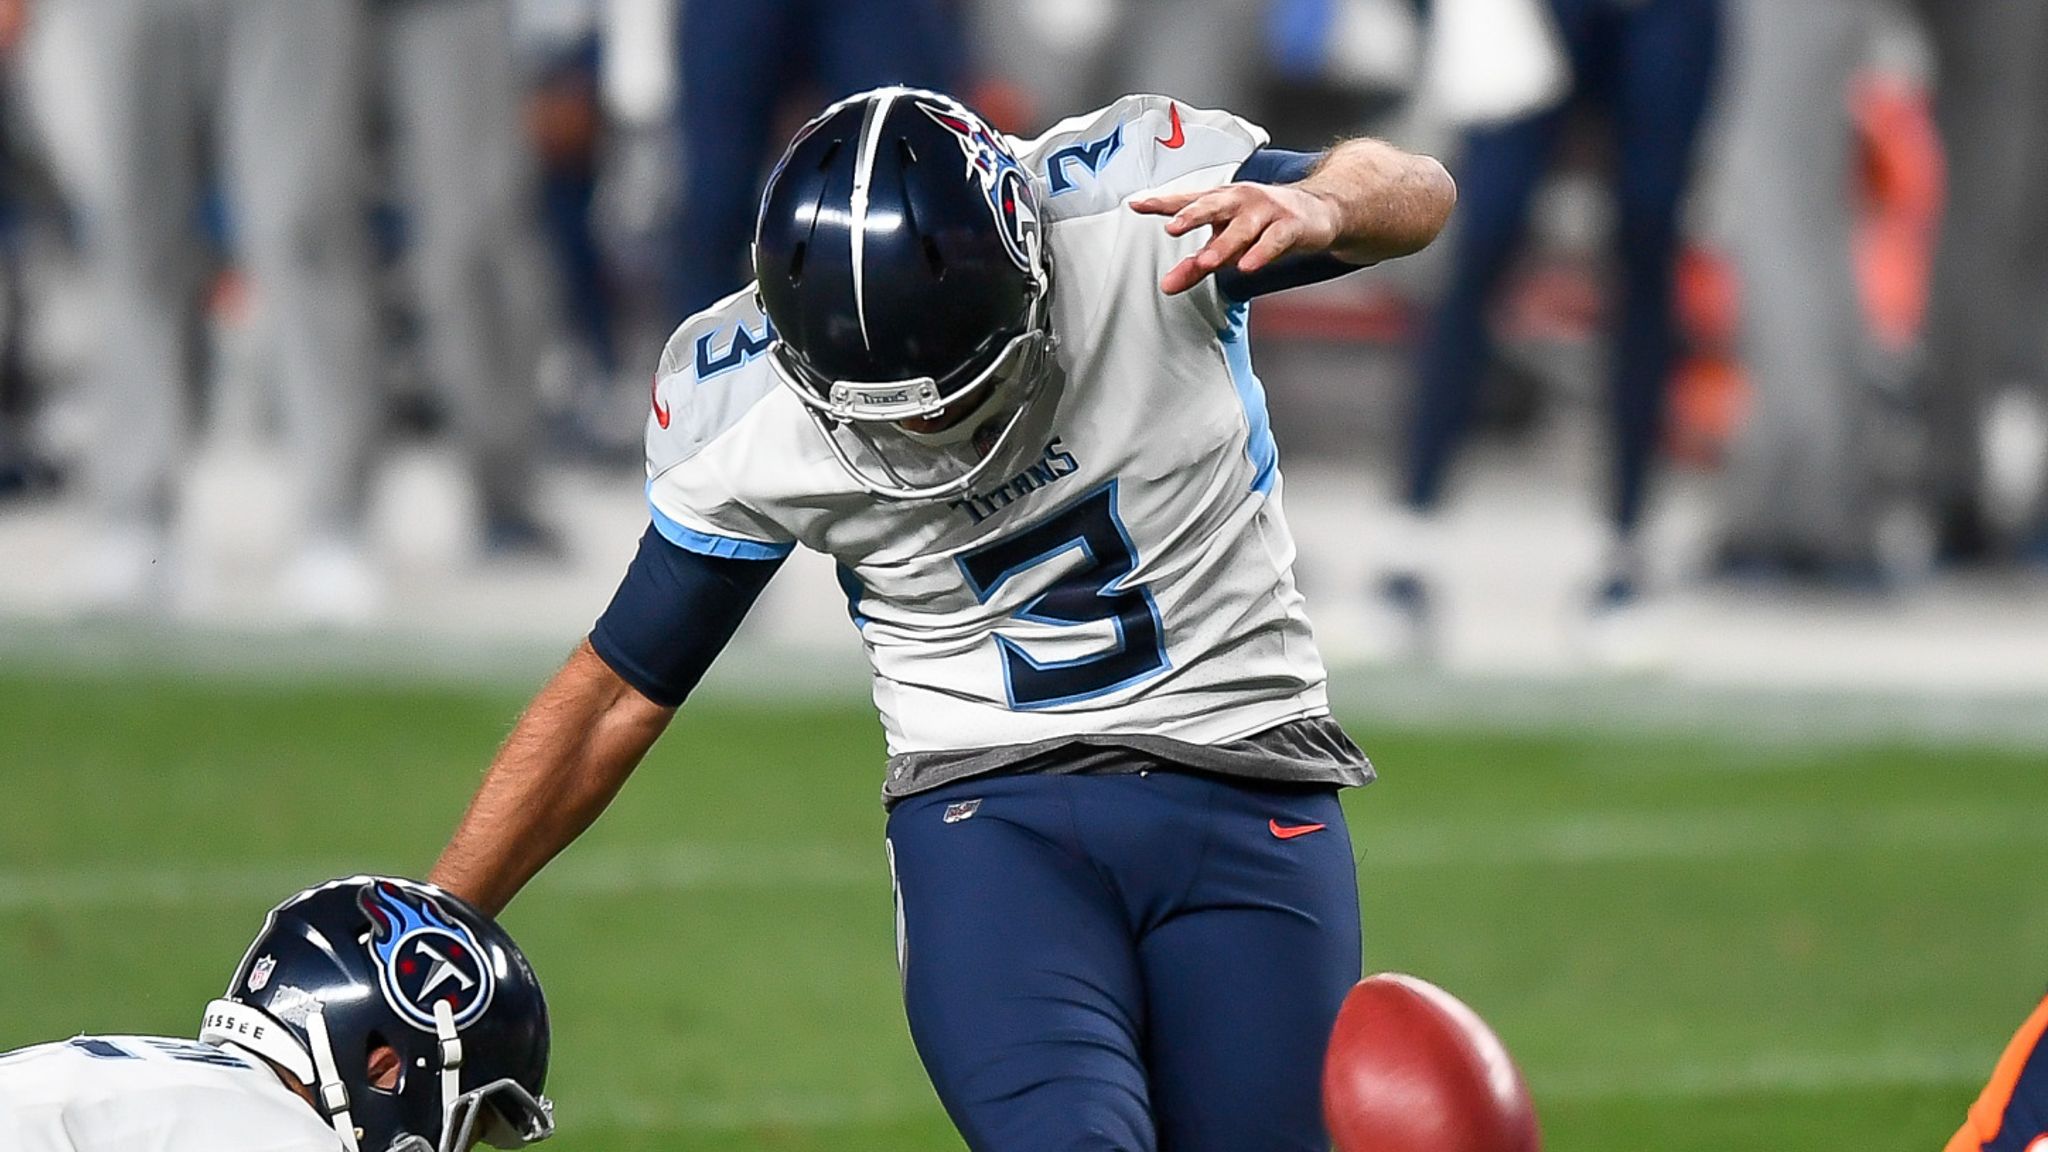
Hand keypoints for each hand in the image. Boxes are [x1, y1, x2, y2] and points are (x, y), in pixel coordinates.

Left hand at [1130, 182, 1343, 295]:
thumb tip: (1167, 285)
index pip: (1187, 199)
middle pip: (1213, 205)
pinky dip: (1261, 252)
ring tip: (1206, 262)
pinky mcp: (1290, 225)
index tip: (1137, 204)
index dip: (1162, 202)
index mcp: (1221, 200)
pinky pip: (1274, 239)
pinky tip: (1248, 265)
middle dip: (1191, 214)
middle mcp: (1240, 200)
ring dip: (1225, 244)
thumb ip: (1195, 265)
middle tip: (1172, 227)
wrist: (1318, 211)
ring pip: (1243, 227)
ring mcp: (1267, 211)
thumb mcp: (1227, 245)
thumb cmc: (1264, 224)